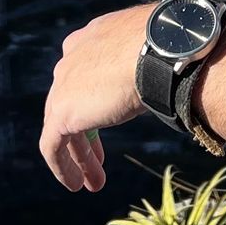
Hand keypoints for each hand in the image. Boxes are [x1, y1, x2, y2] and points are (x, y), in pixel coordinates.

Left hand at [39, 1, 154, 190]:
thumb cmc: (169, 48)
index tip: (109, 124)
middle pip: (74, 103)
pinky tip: (74, 184)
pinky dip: (62, 166)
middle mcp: (72, 58)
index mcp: (91, 40)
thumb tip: (173, 79)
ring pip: (63, 127)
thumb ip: (147, 66)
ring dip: (79, 156)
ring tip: (91, 183)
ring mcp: (63, 84)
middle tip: (99, 161)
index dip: (96, 103)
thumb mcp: (154, 52)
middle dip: (86, 135)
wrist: (159, 50)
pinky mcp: (62, 112)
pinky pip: (53, 145)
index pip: (86, 76)